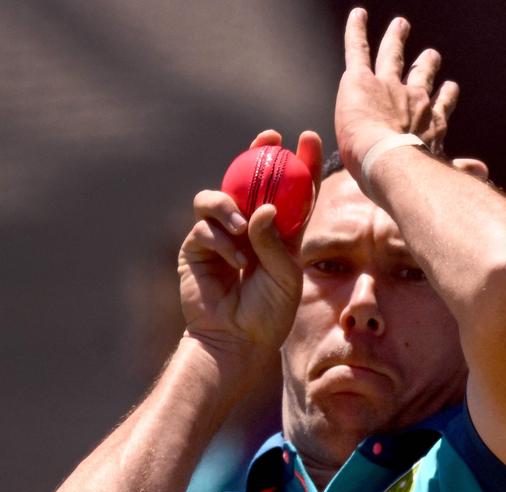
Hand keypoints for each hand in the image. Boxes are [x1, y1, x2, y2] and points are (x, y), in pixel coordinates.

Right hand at [177, 130, 323, 354]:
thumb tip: (262, 207)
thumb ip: (276, 242)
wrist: (236, 340)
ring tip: (242, 226)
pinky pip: (204, 227)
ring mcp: (220, 235)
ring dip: (229, 204)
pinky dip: (222, 242)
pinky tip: (236, 264)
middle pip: (250, 179)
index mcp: (280, 232)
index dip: (301, 161)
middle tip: (269, 137)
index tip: (308, 137)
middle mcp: (249, 227)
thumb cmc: (269, 312)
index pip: (292, 189)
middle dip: (258, 152)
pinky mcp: (197, 247)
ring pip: (217, 196)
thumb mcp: (285, 276)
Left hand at [335, 9, 458, 180]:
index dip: (446, 98)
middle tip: (432, 54)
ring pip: (392, 55)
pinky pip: (358, 49)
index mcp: (431, 124)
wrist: (390, 163)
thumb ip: (461, 171)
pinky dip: (357, 31)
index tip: (451, 88)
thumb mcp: (443, 175)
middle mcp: (413, 100)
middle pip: (421, 76)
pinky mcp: (359, 81)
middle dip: (427, 64)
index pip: (441, 107)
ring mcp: (387, 86)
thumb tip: (484, 173)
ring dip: (396, 39)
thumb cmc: (413, 177)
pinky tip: (357, 15)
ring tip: (400, 25)